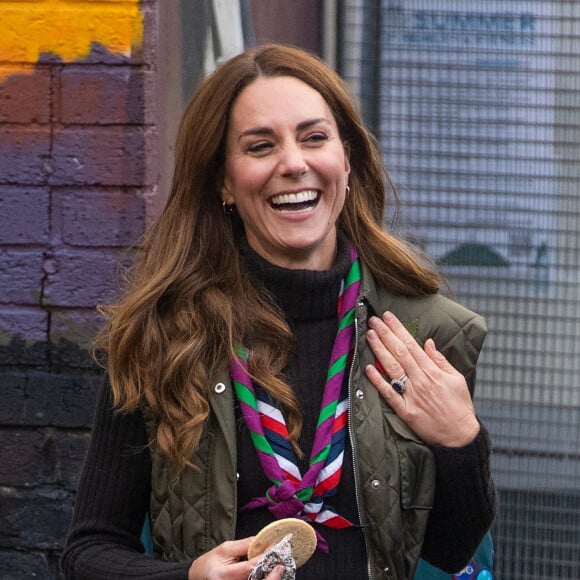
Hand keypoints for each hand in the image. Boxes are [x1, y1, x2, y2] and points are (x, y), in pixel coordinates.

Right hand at [188, 538, 283, 579]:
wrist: (198, 577)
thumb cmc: (210, 561)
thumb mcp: (225, 549)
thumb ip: (244, 545)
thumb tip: (263, 541)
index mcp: (223, 574)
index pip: (249, 567)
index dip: (264, 557)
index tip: (275, 547)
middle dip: (272, 575)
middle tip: (281, 565)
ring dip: (270, 578)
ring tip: (278, 569)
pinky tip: (270, 575)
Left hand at [364, 311, 479, 446]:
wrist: (460, 437)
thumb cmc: (459, 406)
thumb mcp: (456, 379)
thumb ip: (440, 360)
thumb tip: (428, 343)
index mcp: (433, 371)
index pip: (411, 345)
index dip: (398, 329)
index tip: (388, 317)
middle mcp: (420, 380)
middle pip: (399, 352)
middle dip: (385, 334)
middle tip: (374, 320)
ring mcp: (411, 395)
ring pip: (392, 368)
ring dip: (379, 350)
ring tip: (369, 335)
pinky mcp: (405, 411)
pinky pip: (388, 393)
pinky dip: (378, 381)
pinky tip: (368, 368)